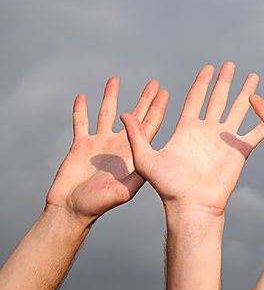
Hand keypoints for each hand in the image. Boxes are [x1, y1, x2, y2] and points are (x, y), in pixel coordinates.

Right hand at [46, 78, 168, 223]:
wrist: (72, 210)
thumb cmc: (99, 204)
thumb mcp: (123, 191)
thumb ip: (134, 178)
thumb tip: (146, 165)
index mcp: (133, 153)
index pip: (149, 126)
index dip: (157, 109)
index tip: (165, 92)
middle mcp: (119, 145)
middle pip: (134, 116)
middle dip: (144, 99)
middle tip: (154, 83)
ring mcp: (99, 144)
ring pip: (107, 114)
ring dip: (111, 97)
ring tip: (115, 80)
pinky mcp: (80, 145)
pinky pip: (81, 123)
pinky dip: (81, 110)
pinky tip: (83, 97)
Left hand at [121, 63, 263, 214]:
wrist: (192, 206)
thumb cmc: (168, 187)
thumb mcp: (146, 159)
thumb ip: (138, 135)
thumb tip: (123, 113)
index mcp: (187, 129)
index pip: (196, 98)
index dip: (202, 82)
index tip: (208, 67)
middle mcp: (208, 130)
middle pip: (218, 99)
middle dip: (225, 81)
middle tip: (230, 64)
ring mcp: (225, 140)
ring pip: (239, 109)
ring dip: (246, 93)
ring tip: (253, 77)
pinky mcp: (240, 150)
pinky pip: (256, 132)